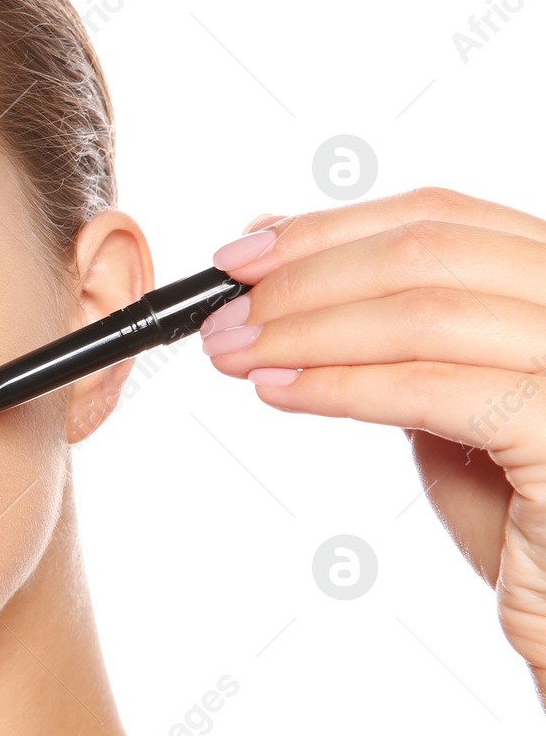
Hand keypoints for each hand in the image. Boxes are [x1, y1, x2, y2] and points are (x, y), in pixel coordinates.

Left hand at [198, 187, 545, 704]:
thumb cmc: (524, 518)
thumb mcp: (450, 403)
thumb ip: (392, 334)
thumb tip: (282, 264)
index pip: (440, 217)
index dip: (328, 229)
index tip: (239, 255)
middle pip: (427, 251)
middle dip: (303, 278)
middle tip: (220, 317)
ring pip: (424, 310)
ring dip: (305, 329)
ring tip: (234, 356)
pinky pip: (434, 390)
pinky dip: (341, 384)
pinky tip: (281, 392)